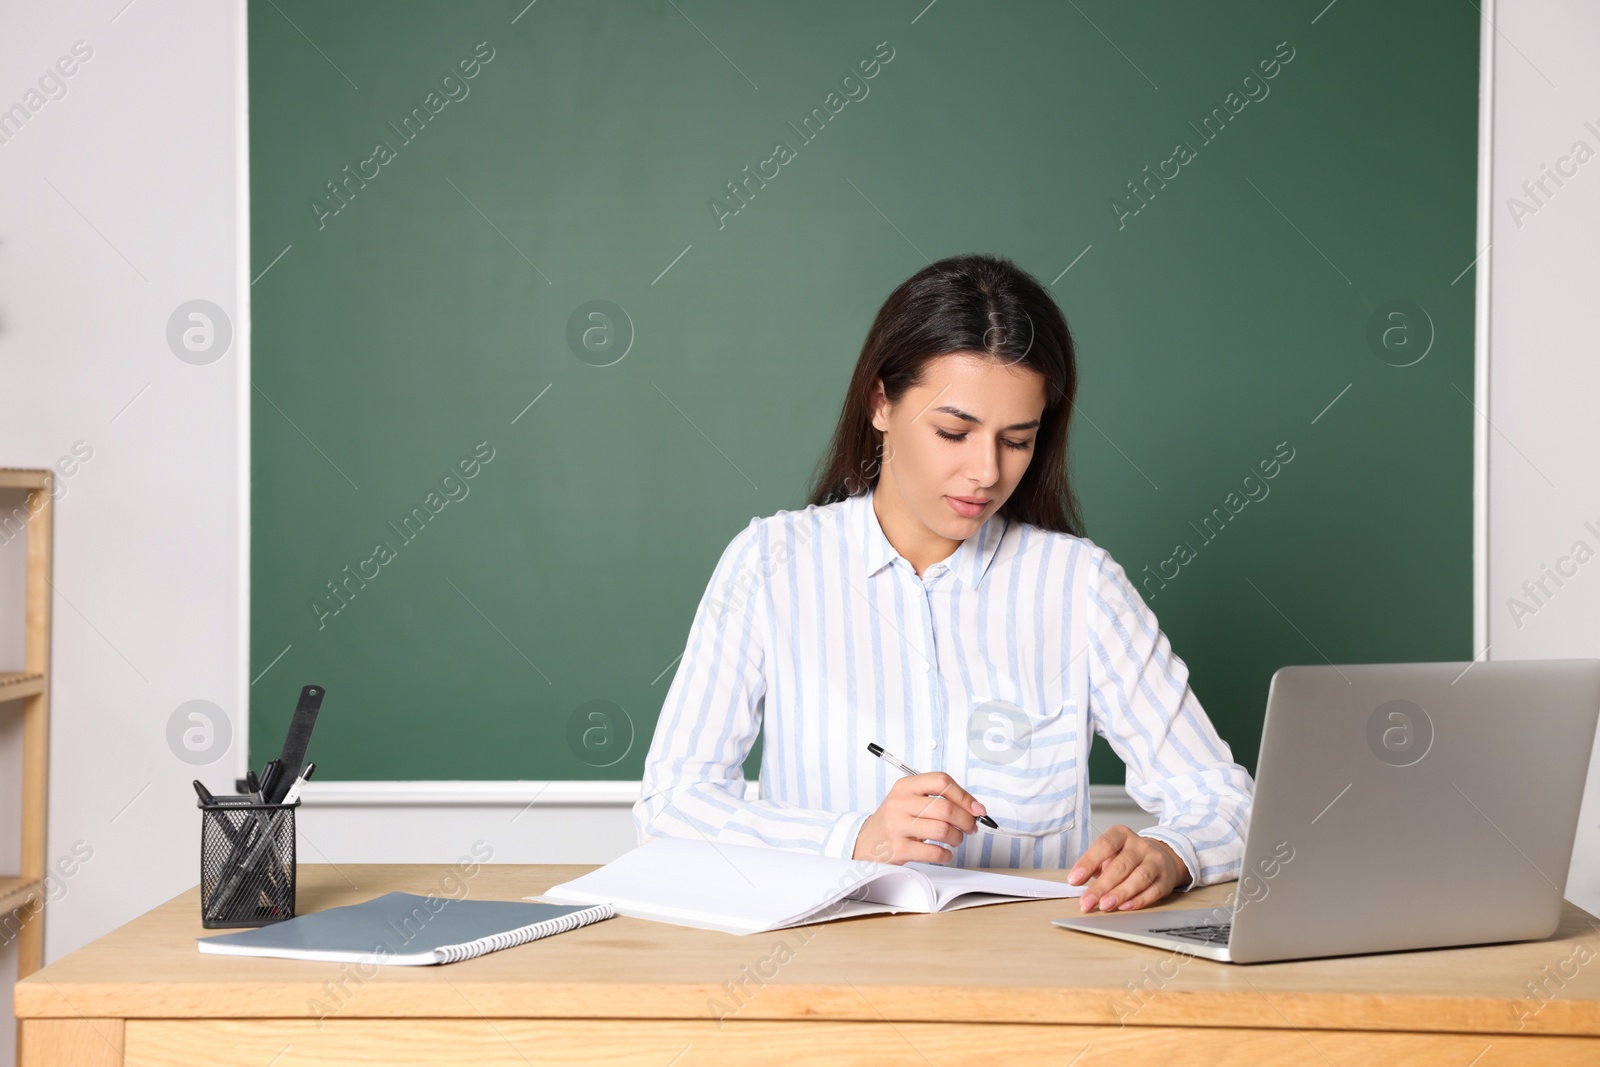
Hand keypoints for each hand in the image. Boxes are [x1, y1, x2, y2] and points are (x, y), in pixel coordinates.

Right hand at [853, 772, 985, 863]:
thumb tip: (975, 808)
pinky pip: (934, 853)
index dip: (964, 795)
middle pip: (945, 808)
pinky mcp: (899, 849)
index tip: (976, 809)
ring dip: (957, 838)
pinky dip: (946, 855)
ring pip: (942, 830)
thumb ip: (939, 799)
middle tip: (970, 827)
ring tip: (955, 840)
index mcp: (905, 786)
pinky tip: (944, 853)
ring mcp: (897, 826)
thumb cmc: (896, 820)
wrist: (867, 841)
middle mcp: (900, 803)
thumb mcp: (910, 800)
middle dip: (966, 820)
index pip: (941, 781)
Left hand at [1068, 825, 1190, 911]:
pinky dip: (1138, 900)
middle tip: (1087, 901)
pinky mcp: (1165, 879)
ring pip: (1139, 878)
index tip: (1074, 880)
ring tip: (1104, 905)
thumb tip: (1078, 883)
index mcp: (1121, 834)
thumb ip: (1095, 865)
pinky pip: (1152, 891)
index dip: (1088, 862)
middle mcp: (1140, 845)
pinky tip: (1124, 907)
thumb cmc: (1127, 857)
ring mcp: (1155, 861)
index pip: (1104, 845)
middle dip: (1101, 886)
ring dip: (1120, 893)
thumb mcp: (1109, 854)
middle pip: (1120, 866)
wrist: (1161, 857)